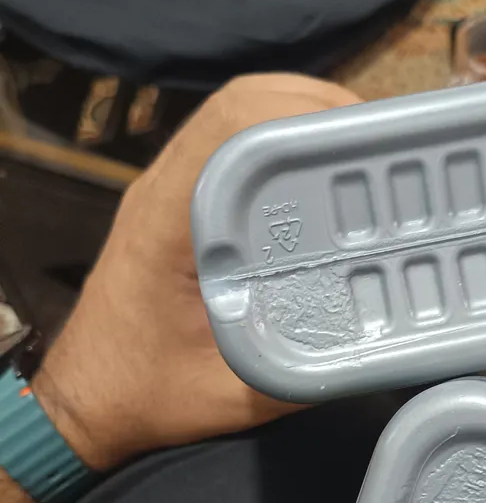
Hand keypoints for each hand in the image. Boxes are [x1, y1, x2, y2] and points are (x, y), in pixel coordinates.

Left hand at [32, 74, 361, 470]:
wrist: (88, 400)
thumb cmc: (149, 397)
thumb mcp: (237, 395)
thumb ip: (305, 372)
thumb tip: (381, 345)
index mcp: (171, 222)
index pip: (233, 126)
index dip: (302, 111)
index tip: (365, 136)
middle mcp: (164, 190)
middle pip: (237, 102)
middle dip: (312, 104)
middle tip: (376, 140)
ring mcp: (165, 191)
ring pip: (231, 117)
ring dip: (295, 115)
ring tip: (356, 148)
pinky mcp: (174, 204)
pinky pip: (227, 147)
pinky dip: (275, 142)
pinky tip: (315, 175)